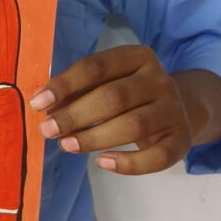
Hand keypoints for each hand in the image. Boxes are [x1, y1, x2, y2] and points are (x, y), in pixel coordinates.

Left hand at [30, 45, 194, 175]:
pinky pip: (157, 157)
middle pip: (114, 96)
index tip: (39, 102)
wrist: (179, 109)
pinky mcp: (182, 140)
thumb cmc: (130, 93)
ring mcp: (173, 109)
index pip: (97, 67)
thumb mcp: (108, 82)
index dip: (66, 84)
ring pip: (133, 125)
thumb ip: (80, 90)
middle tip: (47, 129)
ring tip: (66, 145)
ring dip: (94, 137)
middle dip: (76, 114)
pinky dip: (129, 163)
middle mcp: (159, 79)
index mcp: (137, 57)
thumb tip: (46, 105)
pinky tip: (102, 163)